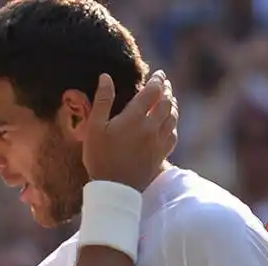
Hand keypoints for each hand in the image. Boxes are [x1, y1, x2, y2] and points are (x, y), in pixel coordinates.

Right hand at [83, 70, 177, 190]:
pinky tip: (170, 124)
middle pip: (166, 103)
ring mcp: (158, 142)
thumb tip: (106, 77)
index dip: (158, 80)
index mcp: (135, 118)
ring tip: (170, 99)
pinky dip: (173, 125)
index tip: (159, 74)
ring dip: (172, 105)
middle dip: (167, 90)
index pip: (152, 92)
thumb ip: (102, 101)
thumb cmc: (100, 157)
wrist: (115, 189)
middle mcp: (151, 127)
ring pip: (172, 118)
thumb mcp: (94, 128)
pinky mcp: (160, 155)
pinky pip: (172, 135)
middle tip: (166, 83)